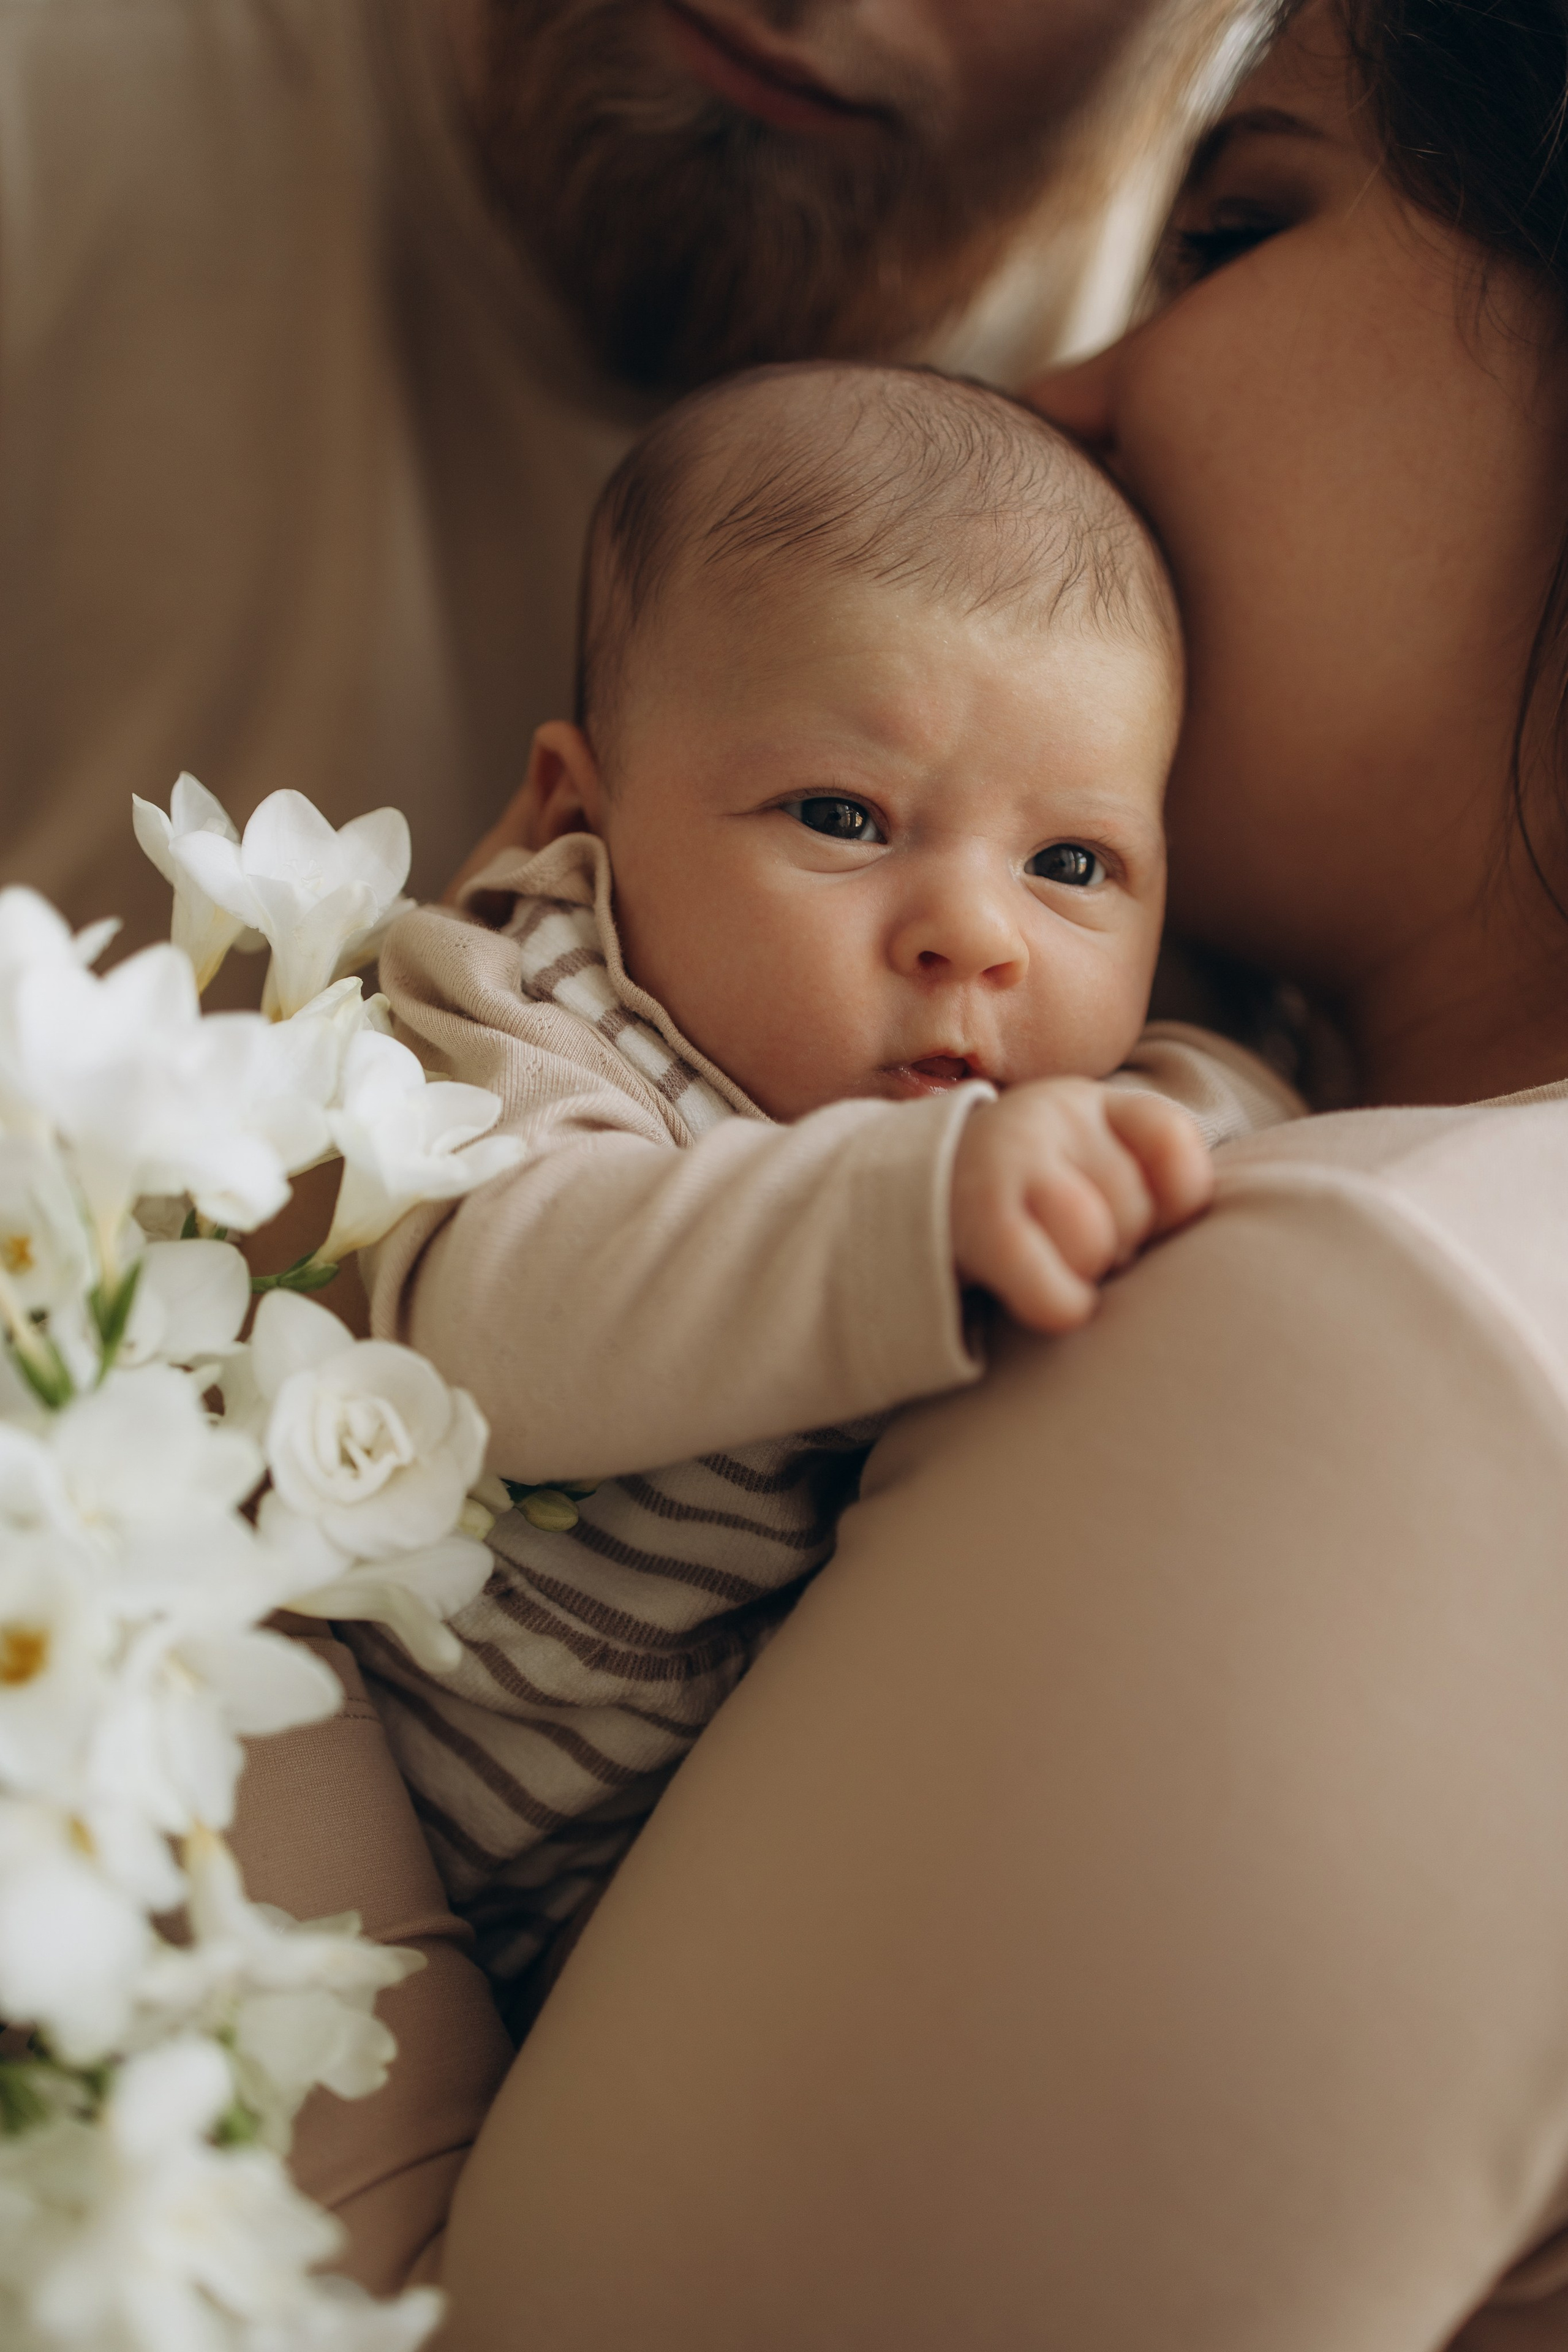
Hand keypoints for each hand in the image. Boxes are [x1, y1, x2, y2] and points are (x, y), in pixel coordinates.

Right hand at [950, 1079, 1213, 1332]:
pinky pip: (1051, 1281)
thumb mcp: (1082, 1171)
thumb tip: (1192, 1238)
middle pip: (1136, 1206)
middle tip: (1077, 1250)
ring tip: (1055, 1267)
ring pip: (1095, 1239)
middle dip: (1121, 1246)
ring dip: (1086, 1273)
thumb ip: (1146, 1187)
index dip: (1178, 1199)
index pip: (1174, 1142)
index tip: (1149, 1224)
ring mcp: (1010, 1159)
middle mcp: (1051, 1115)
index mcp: (1091, 1105)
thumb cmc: (1021, 1209)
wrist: (896, 1209)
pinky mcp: (978, 1216)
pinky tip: (1056, 1306)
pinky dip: (1061, 1304)